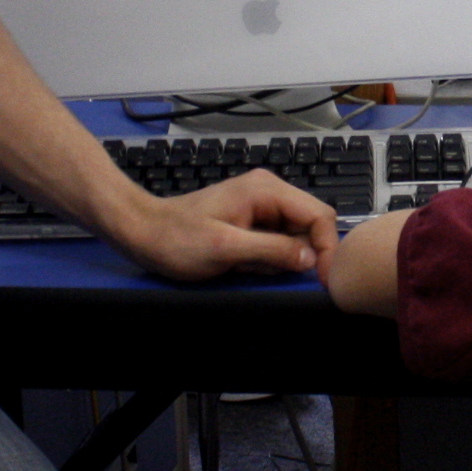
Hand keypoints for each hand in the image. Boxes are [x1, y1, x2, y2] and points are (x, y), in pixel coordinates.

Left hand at [121, 168, 337, 278]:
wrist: (143, 233)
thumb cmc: (176, 239)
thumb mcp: (225, 249)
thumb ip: (272, 250)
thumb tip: (311, 259)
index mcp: (266, 190)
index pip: (319, 215)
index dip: (327, 248)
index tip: (323, 280)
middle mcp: (269, 192)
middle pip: (312, 224)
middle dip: (302, 254)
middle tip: (275, 274)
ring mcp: (261, 206)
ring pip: (296, 236)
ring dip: (282, 259)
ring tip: (251, 267)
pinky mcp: (253, 220)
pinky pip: (278, 241)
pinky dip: (269, 259)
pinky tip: (245, 265)